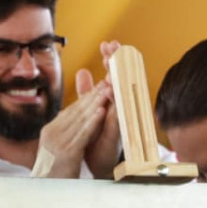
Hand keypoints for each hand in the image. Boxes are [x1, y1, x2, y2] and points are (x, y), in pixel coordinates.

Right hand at [31, 73, 110, 179]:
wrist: (46, 191)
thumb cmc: (54, 173)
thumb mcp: (55, 150)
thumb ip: (62, 135)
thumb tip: (69, 121)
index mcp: (49, 131)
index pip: (70, 111)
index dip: (85, 98)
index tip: (97, 88)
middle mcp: (52, 133)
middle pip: (75, 111)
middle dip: (92, 96)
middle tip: (105, 83)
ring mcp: (59, 142)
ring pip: (81, 119)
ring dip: (95, 104)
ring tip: (106, 92)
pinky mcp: (67, 151)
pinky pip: (83, 132)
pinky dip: (93, 121)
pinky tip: (101, 111)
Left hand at [83, 40, 123, 177]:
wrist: (99, 163)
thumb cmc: (97, 137)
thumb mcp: (90, 110)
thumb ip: (87, 92)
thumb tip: (83, 70)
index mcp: (112, 100)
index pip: (113, 74)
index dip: (110, 59)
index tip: (106, 43)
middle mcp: (119, 106)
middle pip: (121, 78)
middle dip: (117, 61)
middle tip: (113, 44)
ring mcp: (121, 118)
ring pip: (123, 92)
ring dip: (120, 76)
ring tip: (116, 60)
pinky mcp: (119, 131)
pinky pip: (120, 114)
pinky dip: (117, 102)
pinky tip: (112, 90)